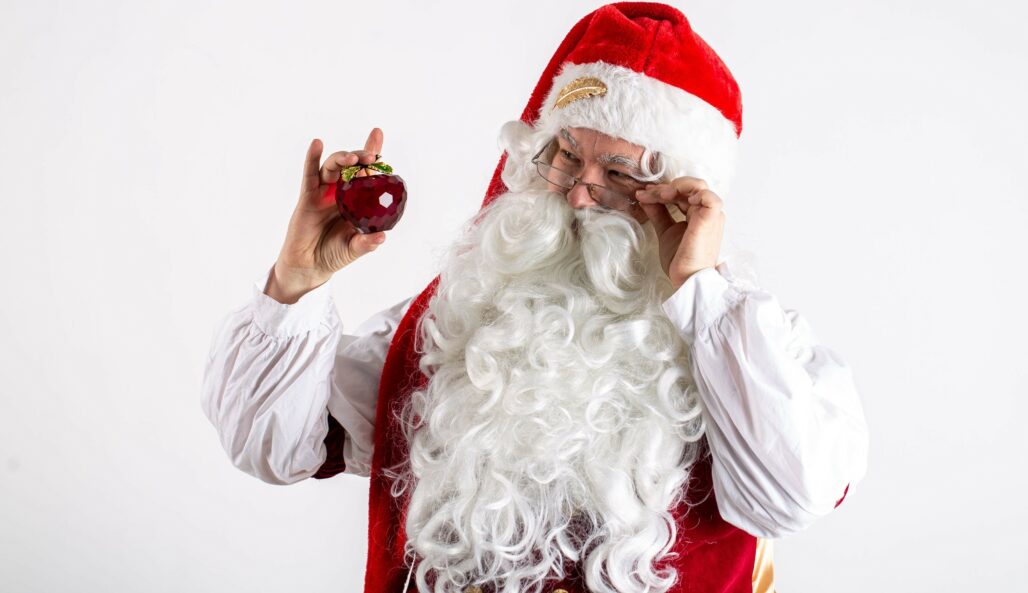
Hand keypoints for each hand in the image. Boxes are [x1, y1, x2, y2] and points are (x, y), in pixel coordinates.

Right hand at [267, 128, 385, 302]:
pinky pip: (309, 174)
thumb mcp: (354, 248)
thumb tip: (382, 237)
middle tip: (373, 156)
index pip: (366, 173)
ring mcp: (324, 192)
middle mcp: (341, 192)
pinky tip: (317, 143)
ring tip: (354, 159)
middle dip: (362, 156)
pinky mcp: (308, 196)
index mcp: (356, 200)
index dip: (373, 156)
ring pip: (333, 167)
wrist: (310, 265)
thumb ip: (367, 243)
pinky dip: (311, 157)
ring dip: (343, 158)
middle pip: (351, 166)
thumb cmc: (334, 254)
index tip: (378, 135)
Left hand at [634, 176, 725, 291]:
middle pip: (687, 187)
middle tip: (647, 193)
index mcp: (697, 214)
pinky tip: (679, 198)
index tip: (643, 193)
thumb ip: (658, 214)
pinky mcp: (710, 221)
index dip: (662, 190)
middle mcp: (706, 212)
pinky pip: (710, 198)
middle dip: (664, 187)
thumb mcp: (665, 230)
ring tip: (661, 195)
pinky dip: (696, 193)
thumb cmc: (680, 260)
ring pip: (698, 186)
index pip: (681, 192)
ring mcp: (710, 215)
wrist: (687, 279)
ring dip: (676, 186)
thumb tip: (645, 198)